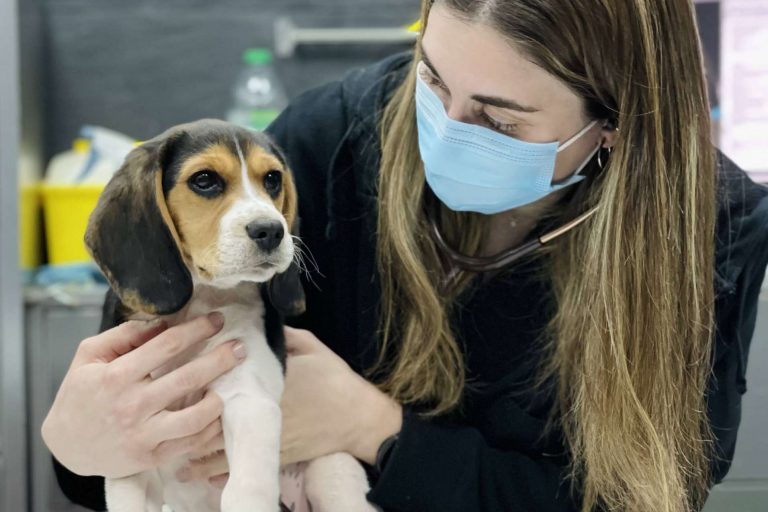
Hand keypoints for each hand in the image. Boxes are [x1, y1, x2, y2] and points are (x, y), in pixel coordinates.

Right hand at [41, 312, 246, 477]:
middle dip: (221, 358)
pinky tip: (220, 411)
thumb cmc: (81, 394)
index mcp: (116, 376)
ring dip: (220, 397)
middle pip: (188, 377)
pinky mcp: (152, 456)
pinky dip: (212, 427)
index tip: (216, 319)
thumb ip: (124, 335)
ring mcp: (144, 434)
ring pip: (196, 416)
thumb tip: (162, 321)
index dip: (196, 329)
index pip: (167, 346)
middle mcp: (132, 405)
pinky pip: (192, 442)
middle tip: (240, 347)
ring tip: (231, 382)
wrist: (66, 445)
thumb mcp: (89, 355)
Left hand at [177, 326, 402, 485]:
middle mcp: (257, 411)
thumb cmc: (335, 378)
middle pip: (209, 418)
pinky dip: (212, 471)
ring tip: (166, 447)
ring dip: (190, 447)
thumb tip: (254, 323)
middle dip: (183, 418)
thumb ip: (279, 335)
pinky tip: (195, 470)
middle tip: (160, 415)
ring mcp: (264, 436)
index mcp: (263, 381)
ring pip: (216, 447)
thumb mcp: (309, 345)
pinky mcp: (272, 454)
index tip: (175, 378)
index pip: (219, 383)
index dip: (194, 382)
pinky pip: (235, 466)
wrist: (359, 419)